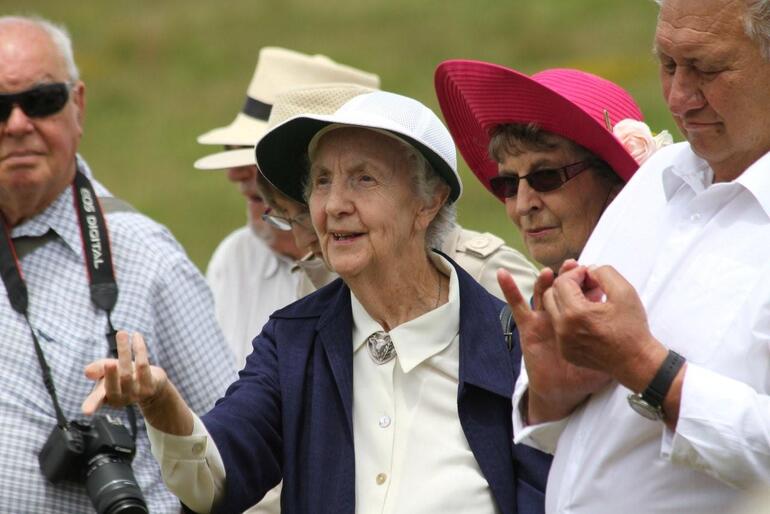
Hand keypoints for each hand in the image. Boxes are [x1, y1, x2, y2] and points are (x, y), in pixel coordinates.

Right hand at [82, 331, 167, 414]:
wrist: (152, 385)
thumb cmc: (124, 377)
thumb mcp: (108, 372)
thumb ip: (98, 369)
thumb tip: (87, 371)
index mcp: (107, 397)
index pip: (97, 400)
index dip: (91, 404)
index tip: (85, 411)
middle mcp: (122, 398)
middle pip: (114, 385)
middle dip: (111, 374)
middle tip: (109, 363)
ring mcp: (137, 393)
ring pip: (128, 372)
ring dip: (124, 351)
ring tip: (121, 333)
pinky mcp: (151, 385)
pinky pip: (143, 365)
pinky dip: (139, 348)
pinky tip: (136, 335)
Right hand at [498, 264, 610, 423]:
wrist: (569, 389)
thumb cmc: (593, 371)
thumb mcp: (614, 345)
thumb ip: (619, 332)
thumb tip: (618, 309)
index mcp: (582, 314)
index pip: (581, 288)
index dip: (586, 279)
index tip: (593, 276)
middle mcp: (562, 314)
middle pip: (562, 286)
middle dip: (568, 275)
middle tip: (575, 268)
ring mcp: (544, 318)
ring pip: (543, 291)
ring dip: (546, 278)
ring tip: (551, 273)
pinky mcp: (530, 326)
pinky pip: (518, 306)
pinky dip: (509, 289)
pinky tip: (503, 274)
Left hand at [544, 265, 666, 391]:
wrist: (636, 362)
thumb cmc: (632, 328)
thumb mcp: (624, 291)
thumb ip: (604, 273)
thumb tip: (589, 270)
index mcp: (575, 313)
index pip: (562, 282)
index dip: (575, 273)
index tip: (590, 275)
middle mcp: (564, 329)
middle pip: (551, 294)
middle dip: (566, 285)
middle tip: (585, 284)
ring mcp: (563, 342)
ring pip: (552, 311)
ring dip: (565, 300)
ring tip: (587, 299)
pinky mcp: (565, 351)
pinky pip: (558, 327)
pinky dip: (568, 317)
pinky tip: (587, 317)